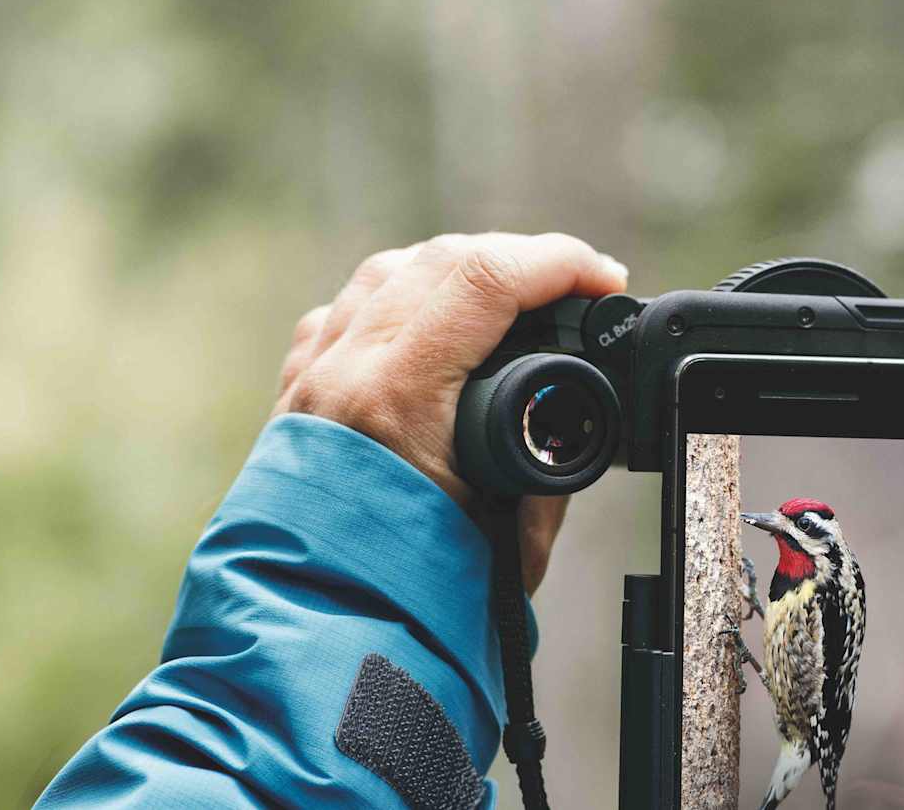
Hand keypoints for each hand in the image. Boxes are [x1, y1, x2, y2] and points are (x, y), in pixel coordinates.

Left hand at [272, 232, 628, 593]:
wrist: (316, 645)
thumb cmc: (410, 603)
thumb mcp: (515, 536)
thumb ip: (551, 460)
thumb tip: (572, 407)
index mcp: (394, 398)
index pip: (484, 280)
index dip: (560, 264)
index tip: (606, 281)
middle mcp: (344, 373)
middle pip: (440, 259)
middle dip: (521, 259)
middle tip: (574, 287)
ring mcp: (313, 380)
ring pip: (389, 272)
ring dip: (459, 269)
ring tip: (512, 297)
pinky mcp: (298, 396)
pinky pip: (347, 311)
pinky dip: (400, 299)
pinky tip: (431, 323)